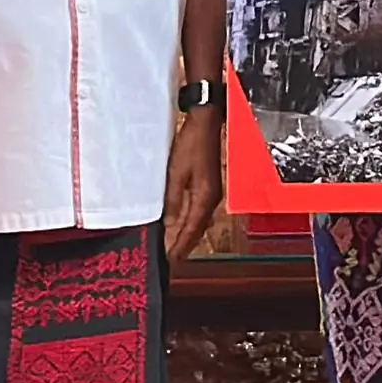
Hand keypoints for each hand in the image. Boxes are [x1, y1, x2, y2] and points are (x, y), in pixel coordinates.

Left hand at [162, 104, 224, 258]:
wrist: (206, 121)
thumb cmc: (192, 143)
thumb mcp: (176, 172)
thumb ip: (172, 200)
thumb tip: (168, 224)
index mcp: (205, 197)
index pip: (192, 230)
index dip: (181, 247)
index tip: (171, 260)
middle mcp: (212, 199)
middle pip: (198, 230)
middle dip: (185, 245)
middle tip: (172, 259)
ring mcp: (213, 192)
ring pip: (200, 222)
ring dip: (188, 235)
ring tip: (175, 246)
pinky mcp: (209, 185)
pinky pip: (200, 211)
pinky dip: (190, 222)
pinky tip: (182, 223)